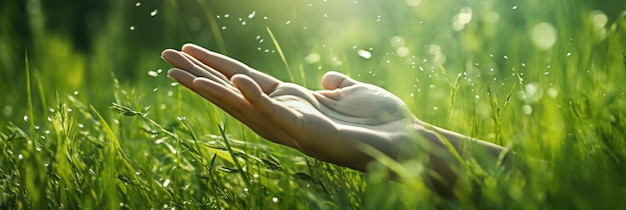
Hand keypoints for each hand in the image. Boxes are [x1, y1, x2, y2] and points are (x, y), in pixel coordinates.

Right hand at [161, 44, 417, 170]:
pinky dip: (255, 99)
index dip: (217, 66)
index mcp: (293, 101)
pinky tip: (236, 82)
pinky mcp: (306, 133)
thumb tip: (328, 77)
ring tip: (179, 74)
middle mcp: (286, 114)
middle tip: (164, 59)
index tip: (189, 51)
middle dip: (199, 76)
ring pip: (243, 107)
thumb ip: (336, 83)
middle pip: (233, 92)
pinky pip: (275, 114)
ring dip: (212, 91)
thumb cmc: (383, 118)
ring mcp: (293, 125)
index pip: (245, 80)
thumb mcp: (353, 91)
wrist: (407, 138)